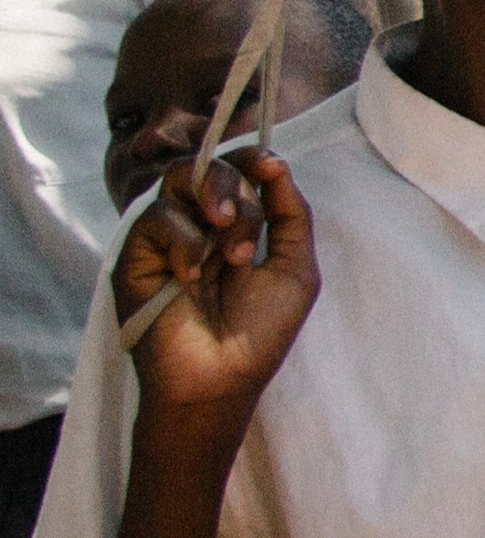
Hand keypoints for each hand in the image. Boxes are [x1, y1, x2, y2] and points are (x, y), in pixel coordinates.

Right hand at [119, 152, 317, 420]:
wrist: (220, 378)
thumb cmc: (260, 332)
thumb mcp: (294, 269)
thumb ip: (291, 216)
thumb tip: (277, 166)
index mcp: (237, 227)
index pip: (237, 172)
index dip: (251, 159)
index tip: (271, 166)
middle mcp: (199, 225)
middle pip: (206, 167)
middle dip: (231, 183)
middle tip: (240, 222)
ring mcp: (166, 237)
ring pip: (178, 181)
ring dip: (214, 207)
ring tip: (233, 254)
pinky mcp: (136, 254)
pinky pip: (157, 218)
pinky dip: (185, 242)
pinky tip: (193, 276)